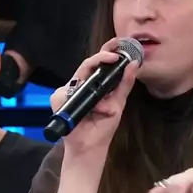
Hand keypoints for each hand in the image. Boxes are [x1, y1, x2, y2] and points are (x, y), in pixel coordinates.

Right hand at [50, 38, 138, 160]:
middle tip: (115, 55)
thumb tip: (134, 64)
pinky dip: (82, 104)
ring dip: (95, 91)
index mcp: (95, 84)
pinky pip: (66, 93)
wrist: (90, 148)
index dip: (107, 50)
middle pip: (87, 64)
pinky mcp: (59, 101)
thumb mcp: (118, 104)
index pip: (99, 62)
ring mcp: (69, 92)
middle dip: (100, 57)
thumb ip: (125, 84)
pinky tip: (91, 112)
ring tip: (106, 108)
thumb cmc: (102, 127)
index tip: (119, 44)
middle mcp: (81, 84)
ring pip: (78, 77)